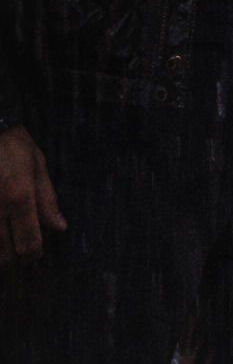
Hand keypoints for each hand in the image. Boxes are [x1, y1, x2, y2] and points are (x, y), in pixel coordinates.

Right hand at [0, 125, 66, 263]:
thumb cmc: (13, 143)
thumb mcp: (36, 163)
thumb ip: (47, 198)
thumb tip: (59, 226)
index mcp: (20, 196)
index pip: (28, 242)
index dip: (33, 254)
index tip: (34, 254)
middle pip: (4, 254)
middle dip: (13, 257)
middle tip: (17, 250)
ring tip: (5, 242)